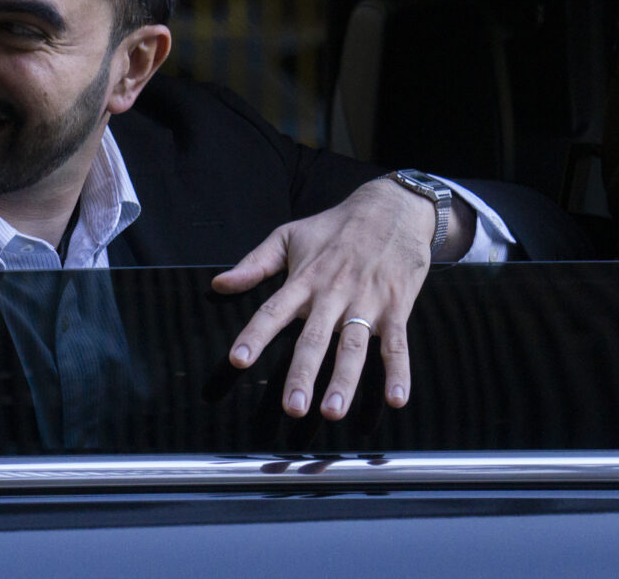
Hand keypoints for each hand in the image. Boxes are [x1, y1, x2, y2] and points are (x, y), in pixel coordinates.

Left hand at [211, 178, 436, 419]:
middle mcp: (333, 294)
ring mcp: (367, 302)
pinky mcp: (397, 307)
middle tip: (293, 407)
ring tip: (333, 410)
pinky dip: (398, 372)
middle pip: (314, 338)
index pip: (274, 310)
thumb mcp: (290, 235)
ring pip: (353, 346)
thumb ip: (256, 263)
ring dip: (344, 380)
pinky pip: (397, 344)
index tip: (239, 360)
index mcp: (305, 279)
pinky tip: (396, 399)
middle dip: (303, 374)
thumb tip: (219, 284)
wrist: (393, 207)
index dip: (256, 334)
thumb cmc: (337, 226)